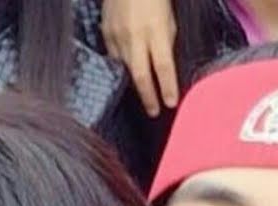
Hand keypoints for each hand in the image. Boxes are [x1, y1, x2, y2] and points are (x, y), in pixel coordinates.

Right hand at [102, 0, 178, 116]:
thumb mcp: (169, 21)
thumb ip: (166, 46)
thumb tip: (164, 71)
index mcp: (155, 31)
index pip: (163, 67)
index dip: (167, 88)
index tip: (171, 104)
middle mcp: (135, 35)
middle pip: (141, 75)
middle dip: (148, 97)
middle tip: (154, 111)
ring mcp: (117, 35)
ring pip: (125, 69)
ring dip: (135, 83)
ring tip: (144, 95)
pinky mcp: (105, 33)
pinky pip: (114, 57)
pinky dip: (123, 67)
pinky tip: (128, 72)